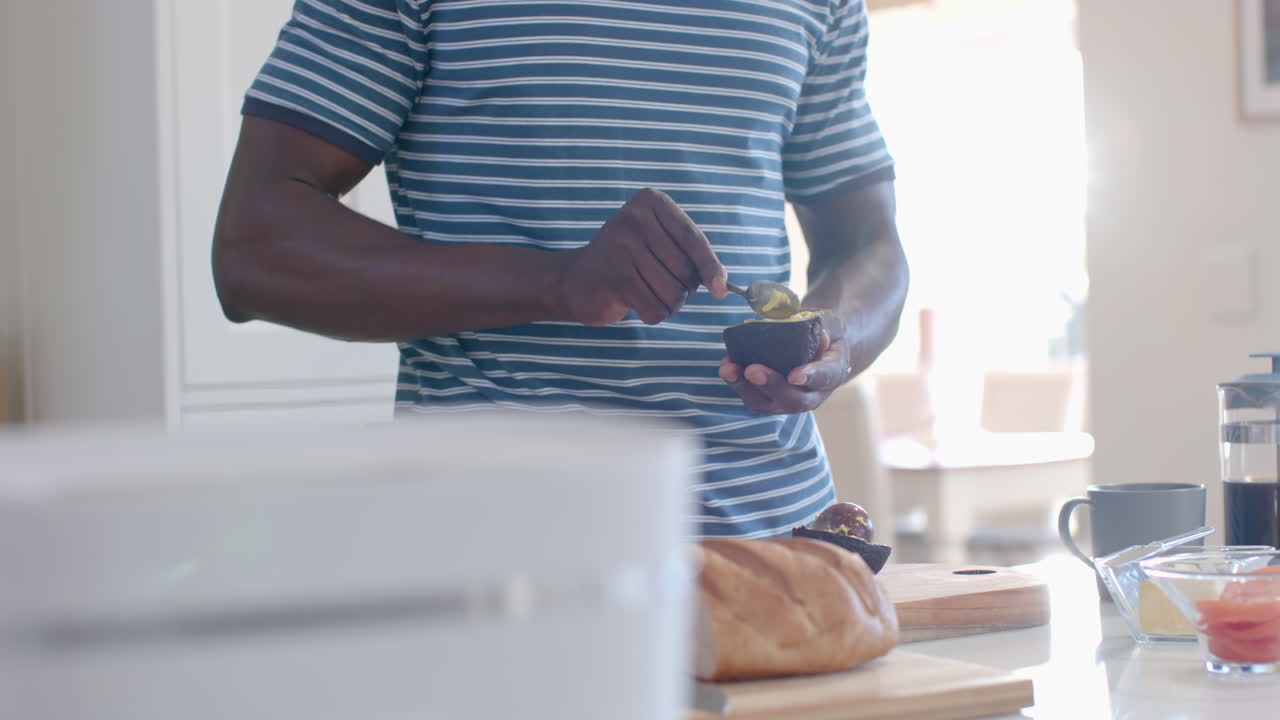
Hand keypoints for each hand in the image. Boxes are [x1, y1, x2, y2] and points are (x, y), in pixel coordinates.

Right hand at [557, 188, 727, 324]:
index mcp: (651, 202)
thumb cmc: (625, 262)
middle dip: (681, 288)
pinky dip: (652, 314)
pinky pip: (656, 308)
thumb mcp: (657, 243)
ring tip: (644, 292)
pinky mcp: (616, 279)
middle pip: (686, 271)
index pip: (693, 239)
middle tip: (655, 282)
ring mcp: (623, 247)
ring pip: (674, 293)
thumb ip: (690, 256)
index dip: (710, 268)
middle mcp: (635, 218)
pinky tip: (635, 304)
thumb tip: (722, 284)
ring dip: (667, 303)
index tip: (721, 290)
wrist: (573, 279)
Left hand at [719, 330, 852, 414]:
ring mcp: (788, 401)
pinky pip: (751, 397)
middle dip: (771, 385)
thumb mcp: (829, 322)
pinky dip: (736, 382)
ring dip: (745, 387)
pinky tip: (727, 365)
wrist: (819, 349)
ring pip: (767, 403)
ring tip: (729, 369)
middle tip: (752, 370)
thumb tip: (794, 320)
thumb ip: (817, 323)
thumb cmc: (824, 333)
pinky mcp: (769, 400)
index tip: (794, 375)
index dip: (810, 376)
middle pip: (793, 399)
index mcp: (832, 372)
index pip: (825, 377)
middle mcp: (812, 394)